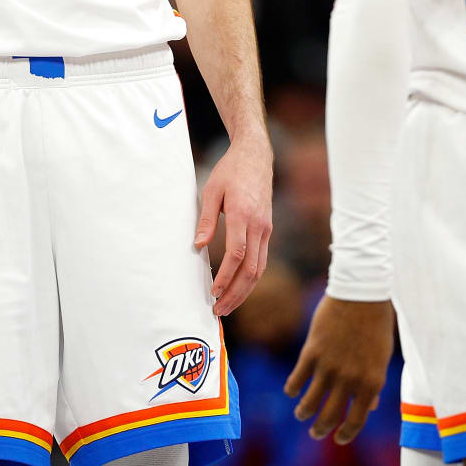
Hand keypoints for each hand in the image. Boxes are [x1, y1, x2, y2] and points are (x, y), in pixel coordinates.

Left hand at [195, 132, 272, 315]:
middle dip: (235, 293)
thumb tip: (198, 246)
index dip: (226, 277)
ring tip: (228, 305)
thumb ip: (206, 219)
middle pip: (251, 269)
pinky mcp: (267, 229)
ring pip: (260, 268)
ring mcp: (266, 228)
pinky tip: (238, 287)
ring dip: (244, 290)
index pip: (237, 254)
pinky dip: (251, 278)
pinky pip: (262, 260)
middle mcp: (259, 225)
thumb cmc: (230, 171)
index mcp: (242, 214)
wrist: (255, 156)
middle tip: (219, 309)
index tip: (213, 292)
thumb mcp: (211, 189)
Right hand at [285, 296, 394, 444]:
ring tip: (301, 414)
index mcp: (371, 382)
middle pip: (329, 417)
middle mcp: (350, 380)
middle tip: (316, 433)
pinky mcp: (311, 352)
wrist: (361, 292)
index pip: (356, 421)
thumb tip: (370, 407)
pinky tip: (291, 390)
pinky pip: (296, 380)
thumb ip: (373, 383)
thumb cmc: (375, 322)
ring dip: (303, 413)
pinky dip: (292, 389)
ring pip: (309, 403)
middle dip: (320, 430)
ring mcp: (329, 367)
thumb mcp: (381, 356)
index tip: (338, 438)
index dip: (345, 434)